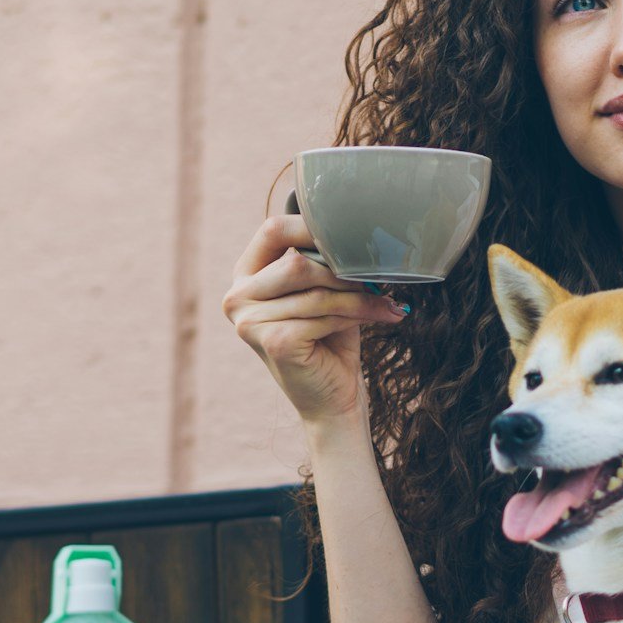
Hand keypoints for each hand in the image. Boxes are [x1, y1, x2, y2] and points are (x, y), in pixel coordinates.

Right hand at [222, 202, 408, 427]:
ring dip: (358, 295)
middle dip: (342, 270)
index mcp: (246, 276)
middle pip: (296, 261)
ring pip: (316, 290)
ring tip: (385, 303)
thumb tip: (355, 224)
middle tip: (376, 278)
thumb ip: (323, 259)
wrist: (332, 399)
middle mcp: (237, 297)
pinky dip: (356, 314)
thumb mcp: (324, 290)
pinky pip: (323, 314)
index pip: (273, 229)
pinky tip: (378, 318)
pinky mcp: (273, 341)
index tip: (353, 235)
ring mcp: (248, 322)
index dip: (314, 226)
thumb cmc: (330, 340)